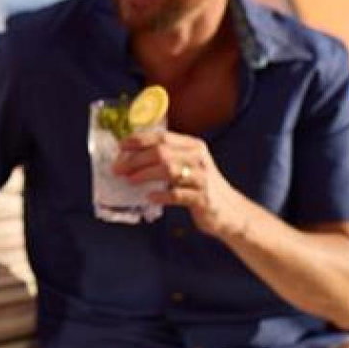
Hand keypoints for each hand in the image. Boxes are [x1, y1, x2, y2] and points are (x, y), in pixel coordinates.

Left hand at [116, 131, 251, 239]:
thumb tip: (131, 157)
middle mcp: (198, 158)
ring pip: (168, 170)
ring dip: (145, 174)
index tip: (120, 146)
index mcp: (193, 146)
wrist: (230, 211)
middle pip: (162, 152)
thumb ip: (167, 158)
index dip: (139, 140)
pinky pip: (178, 195)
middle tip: (118, 168)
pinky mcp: (203, 198)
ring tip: (130, 180)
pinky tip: (150, 197)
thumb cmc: (201, 187)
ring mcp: (201, 178)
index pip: (162, 137)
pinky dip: (162, 195)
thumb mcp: (188, 166)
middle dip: (136, 160)